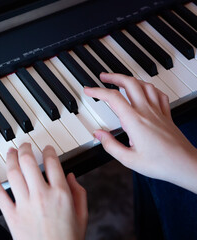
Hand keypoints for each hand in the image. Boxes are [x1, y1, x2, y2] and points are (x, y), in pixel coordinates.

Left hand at [0, 143, 87, 239]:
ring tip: (10, 152)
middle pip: (29, 162)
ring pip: (14, 173)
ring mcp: (25, 204)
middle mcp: (41, 195)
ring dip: (10, 159)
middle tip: (25, 145)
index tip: (46, 148)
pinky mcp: (12, 216)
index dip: (48, 151)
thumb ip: (79, 193)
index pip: (52, 162)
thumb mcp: (82, 216)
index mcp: (61, 193)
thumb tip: (71, 176)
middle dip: (25, 149)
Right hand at [84, 72, 196, 192]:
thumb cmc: (160, 163)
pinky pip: (158, 93)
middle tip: (103, 77)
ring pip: (144, 85)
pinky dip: (148, 87)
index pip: (113, 98)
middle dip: (113, 77)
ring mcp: (158, 111)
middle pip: (129, 83)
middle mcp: (146, 111)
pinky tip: (145, 89)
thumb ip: (110, 145)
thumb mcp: (128, 159)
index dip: (97, 91)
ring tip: (120, 80)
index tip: (88, 90)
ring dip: (130, 79)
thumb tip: (99, 134)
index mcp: (134, 121)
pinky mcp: (166, 114)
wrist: (185, 165)